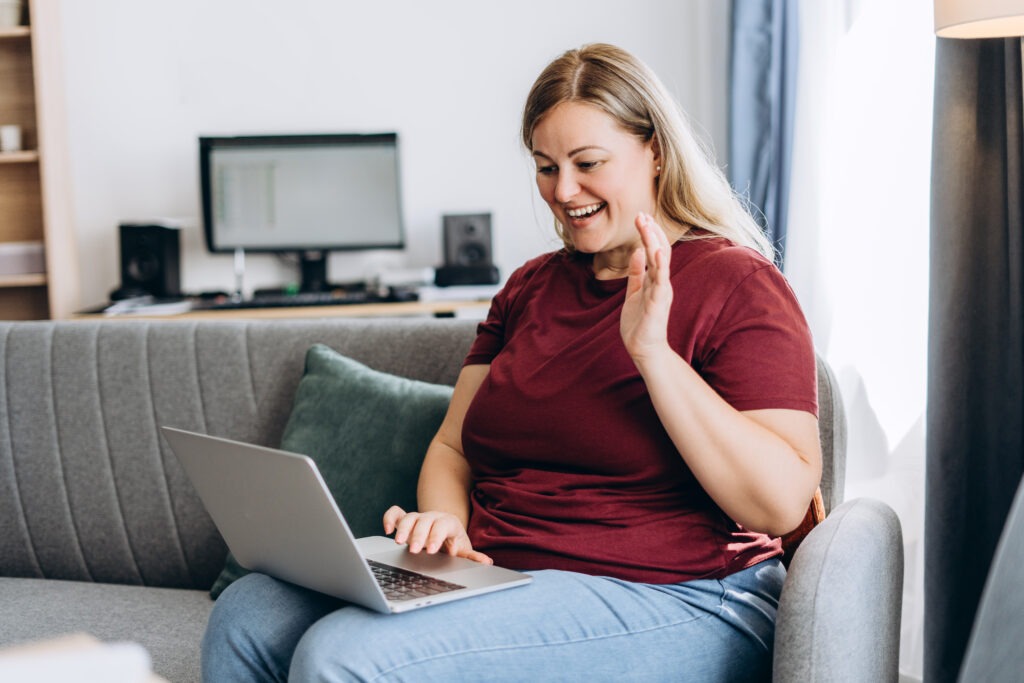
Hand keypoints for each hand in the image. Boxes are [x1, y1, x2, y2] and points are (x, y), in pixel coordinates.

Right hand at [382, 506, 493, 564]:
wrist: (445, 534)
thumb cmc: (453, 545)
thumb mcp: (463, 551)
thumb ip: (472, 557)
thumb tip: (486, 562)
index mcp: (449, 523)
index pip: (442, 526)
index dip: (436, 536)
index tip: (431, 550)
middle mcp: (432, 517)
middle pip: (424, 521)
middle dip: (418, 535)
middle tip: (414, 550)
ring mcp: (418, 518)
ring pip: (409, 517)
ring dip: (403, 528)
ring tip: (398, 542)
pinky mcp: (405, 520)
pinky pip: (396, 513)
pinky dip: (390, 518)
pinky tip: (387, 530)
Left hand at [620, 212, 673, 361]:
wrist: (643, 349)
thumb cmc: (639, 323)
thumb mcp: (635, 292)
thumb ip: (636, 273)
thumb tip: (637, 252)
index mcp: (656, 279)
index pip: (655, 250)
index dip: (649, 233)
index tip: (640, 216)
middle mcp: (661, 282)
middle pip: (660, 251)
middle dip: (650, 232)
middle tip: (641, 214)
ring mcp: (661, 292)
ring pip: (661, 262)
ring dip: (654, 243)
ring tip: (647, 226)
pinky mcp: (658, 304)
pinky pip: (660, 282)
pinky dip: (659, 266)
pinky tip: (656, 251)